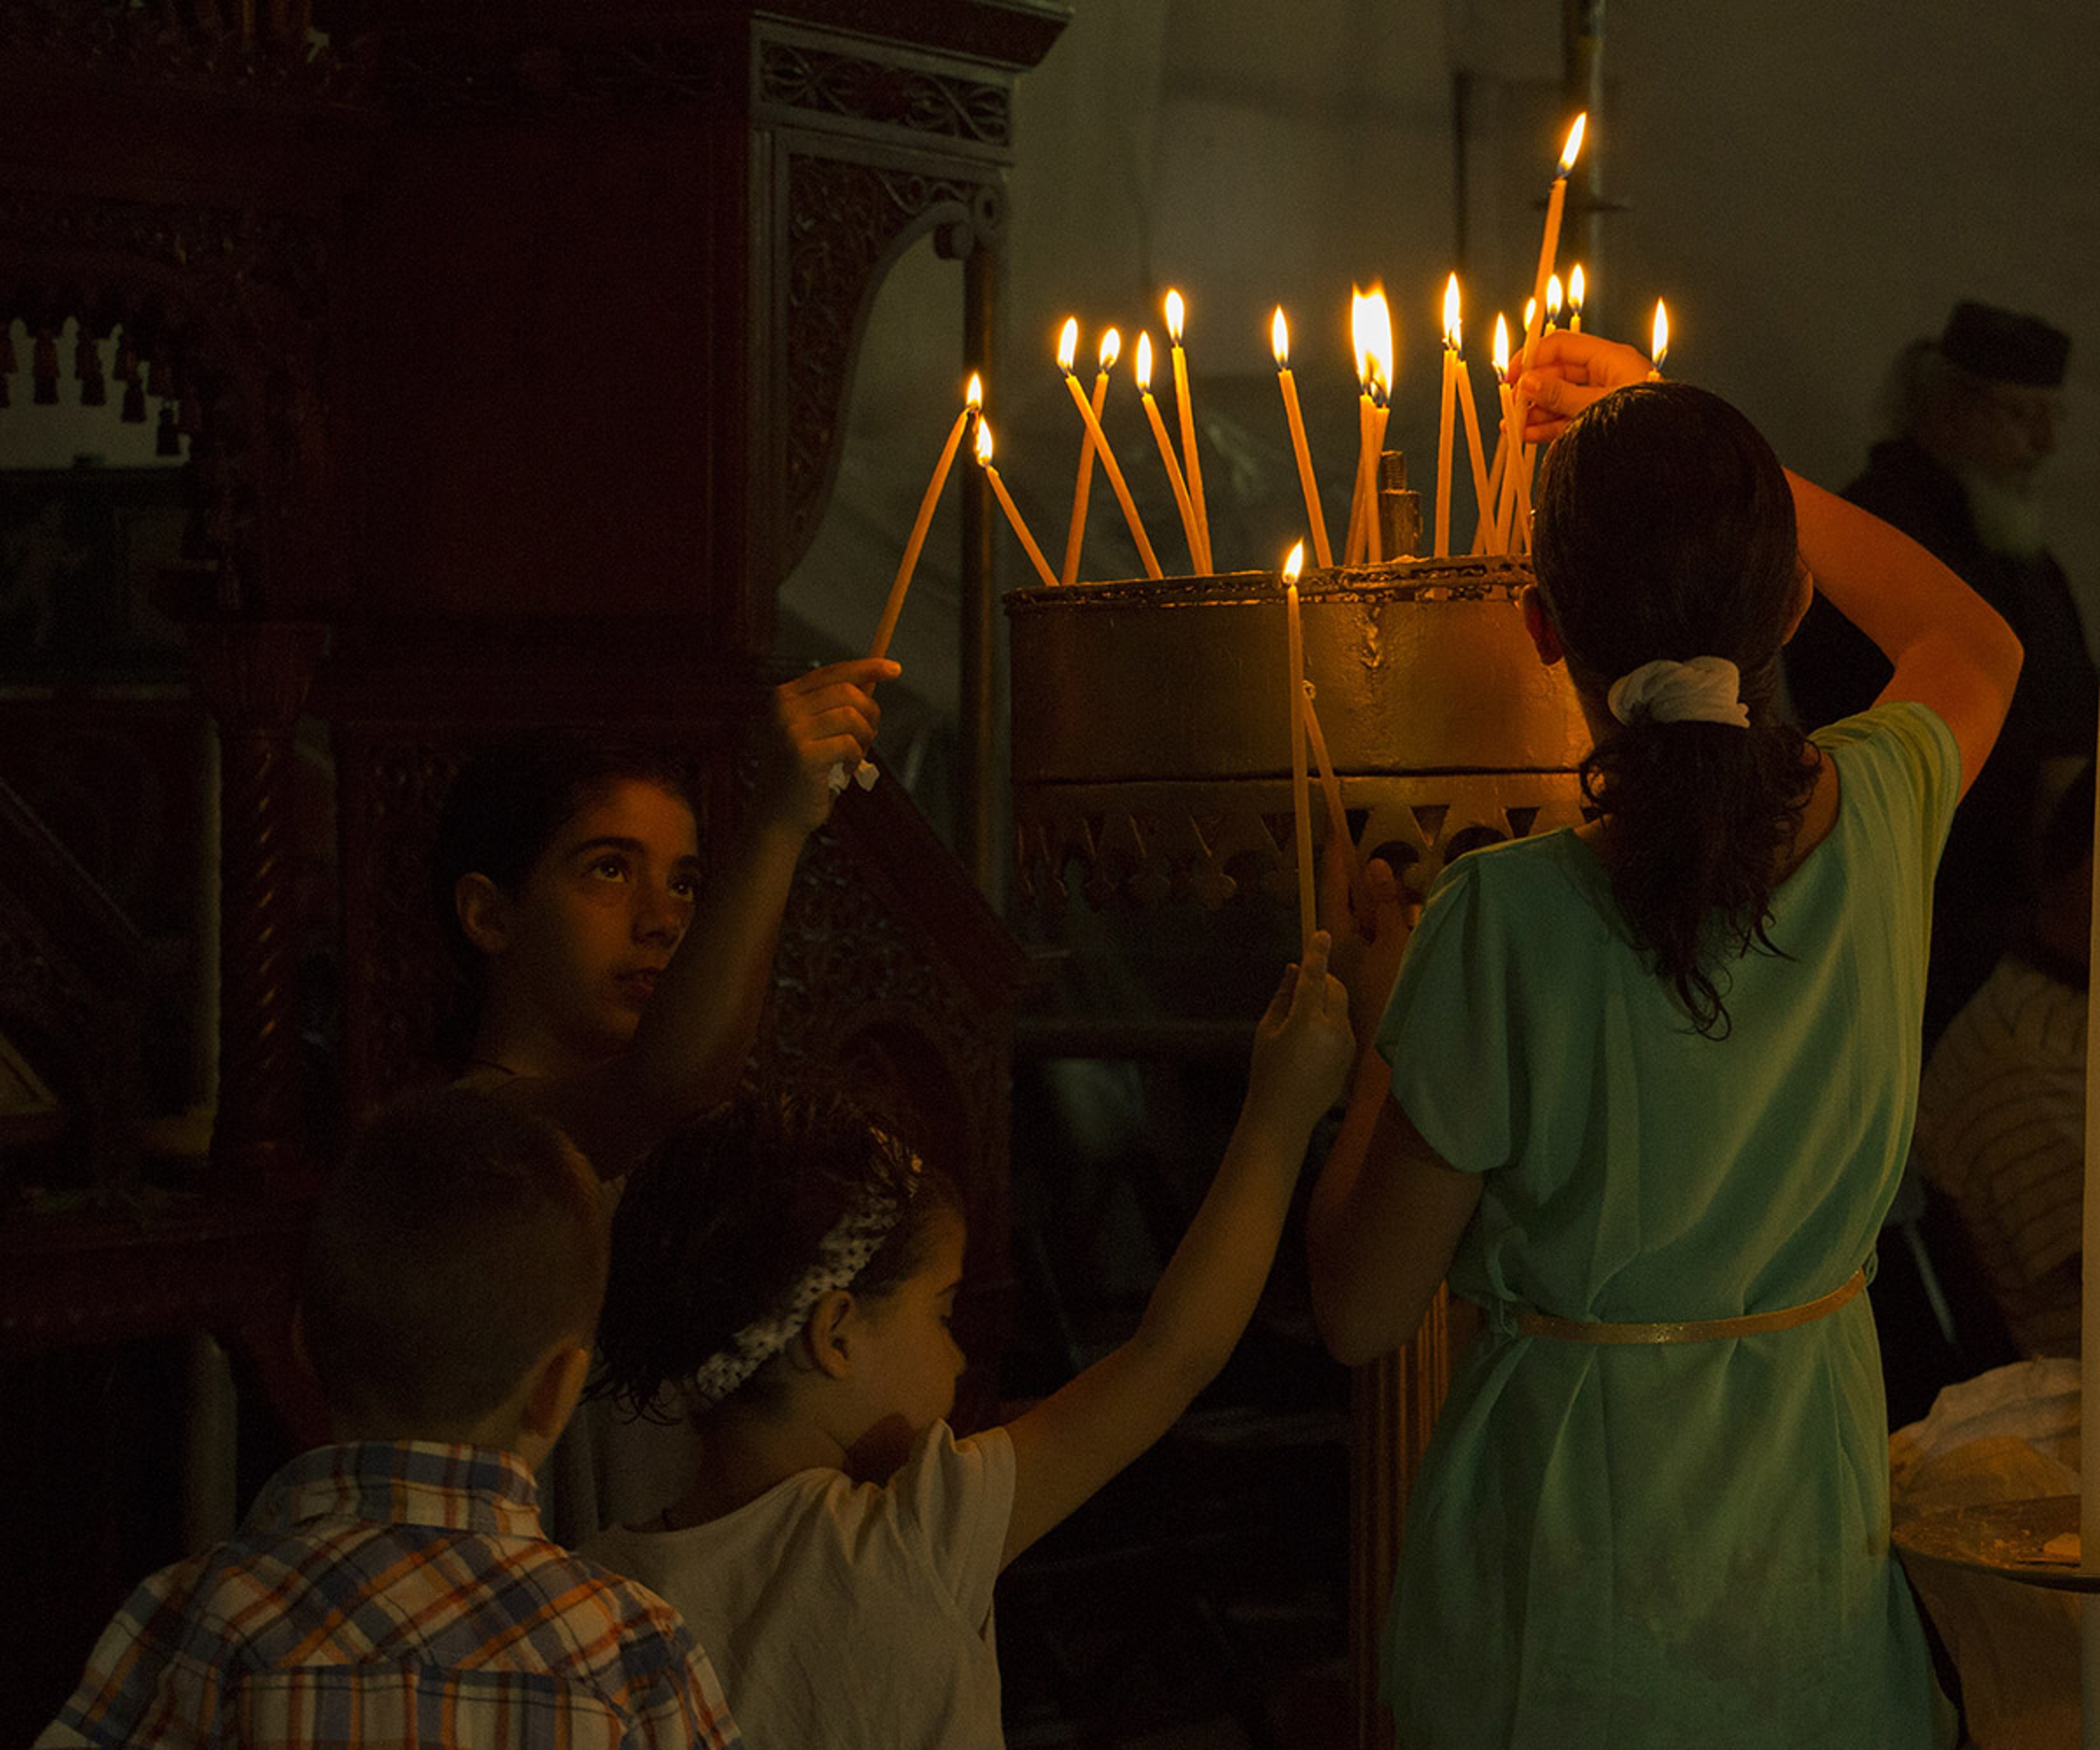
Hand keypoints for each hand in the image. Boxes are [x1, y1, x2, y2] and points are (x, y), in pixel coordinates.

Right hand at [762, 656, 899, 830]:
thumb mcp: (815, 732)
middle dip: (870, 713)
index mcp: (784, 697)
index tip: (894, 669)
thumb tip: (873, 680)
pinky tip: (844, 771)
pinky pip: (850, 744)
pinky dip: (855, 759)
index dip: (867, 667)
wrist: (778, 817)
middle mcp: (783, 708)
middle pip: (847, 691)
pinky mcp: (802, 753)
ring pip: (852, 716)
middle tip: (870, 736)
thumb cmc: (802, 775)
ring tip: (854, 757)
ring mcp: (790, 729)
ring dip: (864, 738)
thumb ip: (836, 707)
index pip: (832, 672)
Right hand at [1247, 931, 1354, 1133]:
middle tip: (1302, 984)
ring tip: (1301, 1022)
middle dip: (1323, 980)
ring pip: (1341, 1007)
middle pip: (1335, 988)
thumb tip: (1293, 970)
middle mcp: (1334, 1028)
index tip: (1321, 934)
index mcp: (1307, 1020)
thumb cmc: (1268, 1071)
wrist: (1286, 1115)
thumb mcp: (1267, 1031)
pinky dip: (1331, 1020)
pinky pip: (1343, 1025)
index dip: (1317, 953)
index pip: (1315, 977)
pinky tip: (1312, 1041)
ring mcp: (1346, 1043)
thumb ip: (1282, 997)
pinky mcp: (1351, 1055)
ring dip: (1326, 1001)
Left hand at [1331, 856, 1412, 1049]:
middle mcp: (1341, 945)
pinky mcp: (1369, 974)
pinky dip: (1395, 928)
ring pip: (1369, 920)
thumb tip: (1374, 863)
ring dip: (1387, 905)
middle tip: (1384, 862)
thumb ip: (1384, 905)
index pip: (1334, 882)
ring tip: (1409, 899)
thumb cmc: (1388, 996)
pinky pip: (1380, 940)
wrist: (1385, 1056)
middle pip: (1352, 899)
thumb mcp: (1393, 945)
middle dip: (1369, 879)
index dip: (1336, 852)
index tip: (1333, 822)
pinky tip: (1412, 927)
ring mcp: (1354, 960)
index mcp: (1339, 933)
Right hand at [1514, 330, 1653, 442]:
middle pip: (1559, 373)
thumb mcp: (1594, 406)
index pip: (1562, 346)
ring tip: (1513, 427)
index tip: (1511, 377)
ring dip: (1536, 411)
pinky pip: (1570, 418)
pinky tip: (1529, 435)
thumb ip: (1559, 394)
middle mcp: (1607, 375)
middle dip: (1532, 390)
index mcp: (1611, 359)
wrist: (1669, 455)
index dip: (1532, 358)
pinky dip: (1549, 426)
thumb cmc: (1642, 423)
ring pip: (1562, 399)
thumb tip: (1527, 382)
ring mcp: (1603, 399)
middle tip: (1510, 406)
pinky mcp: (1602, 421)